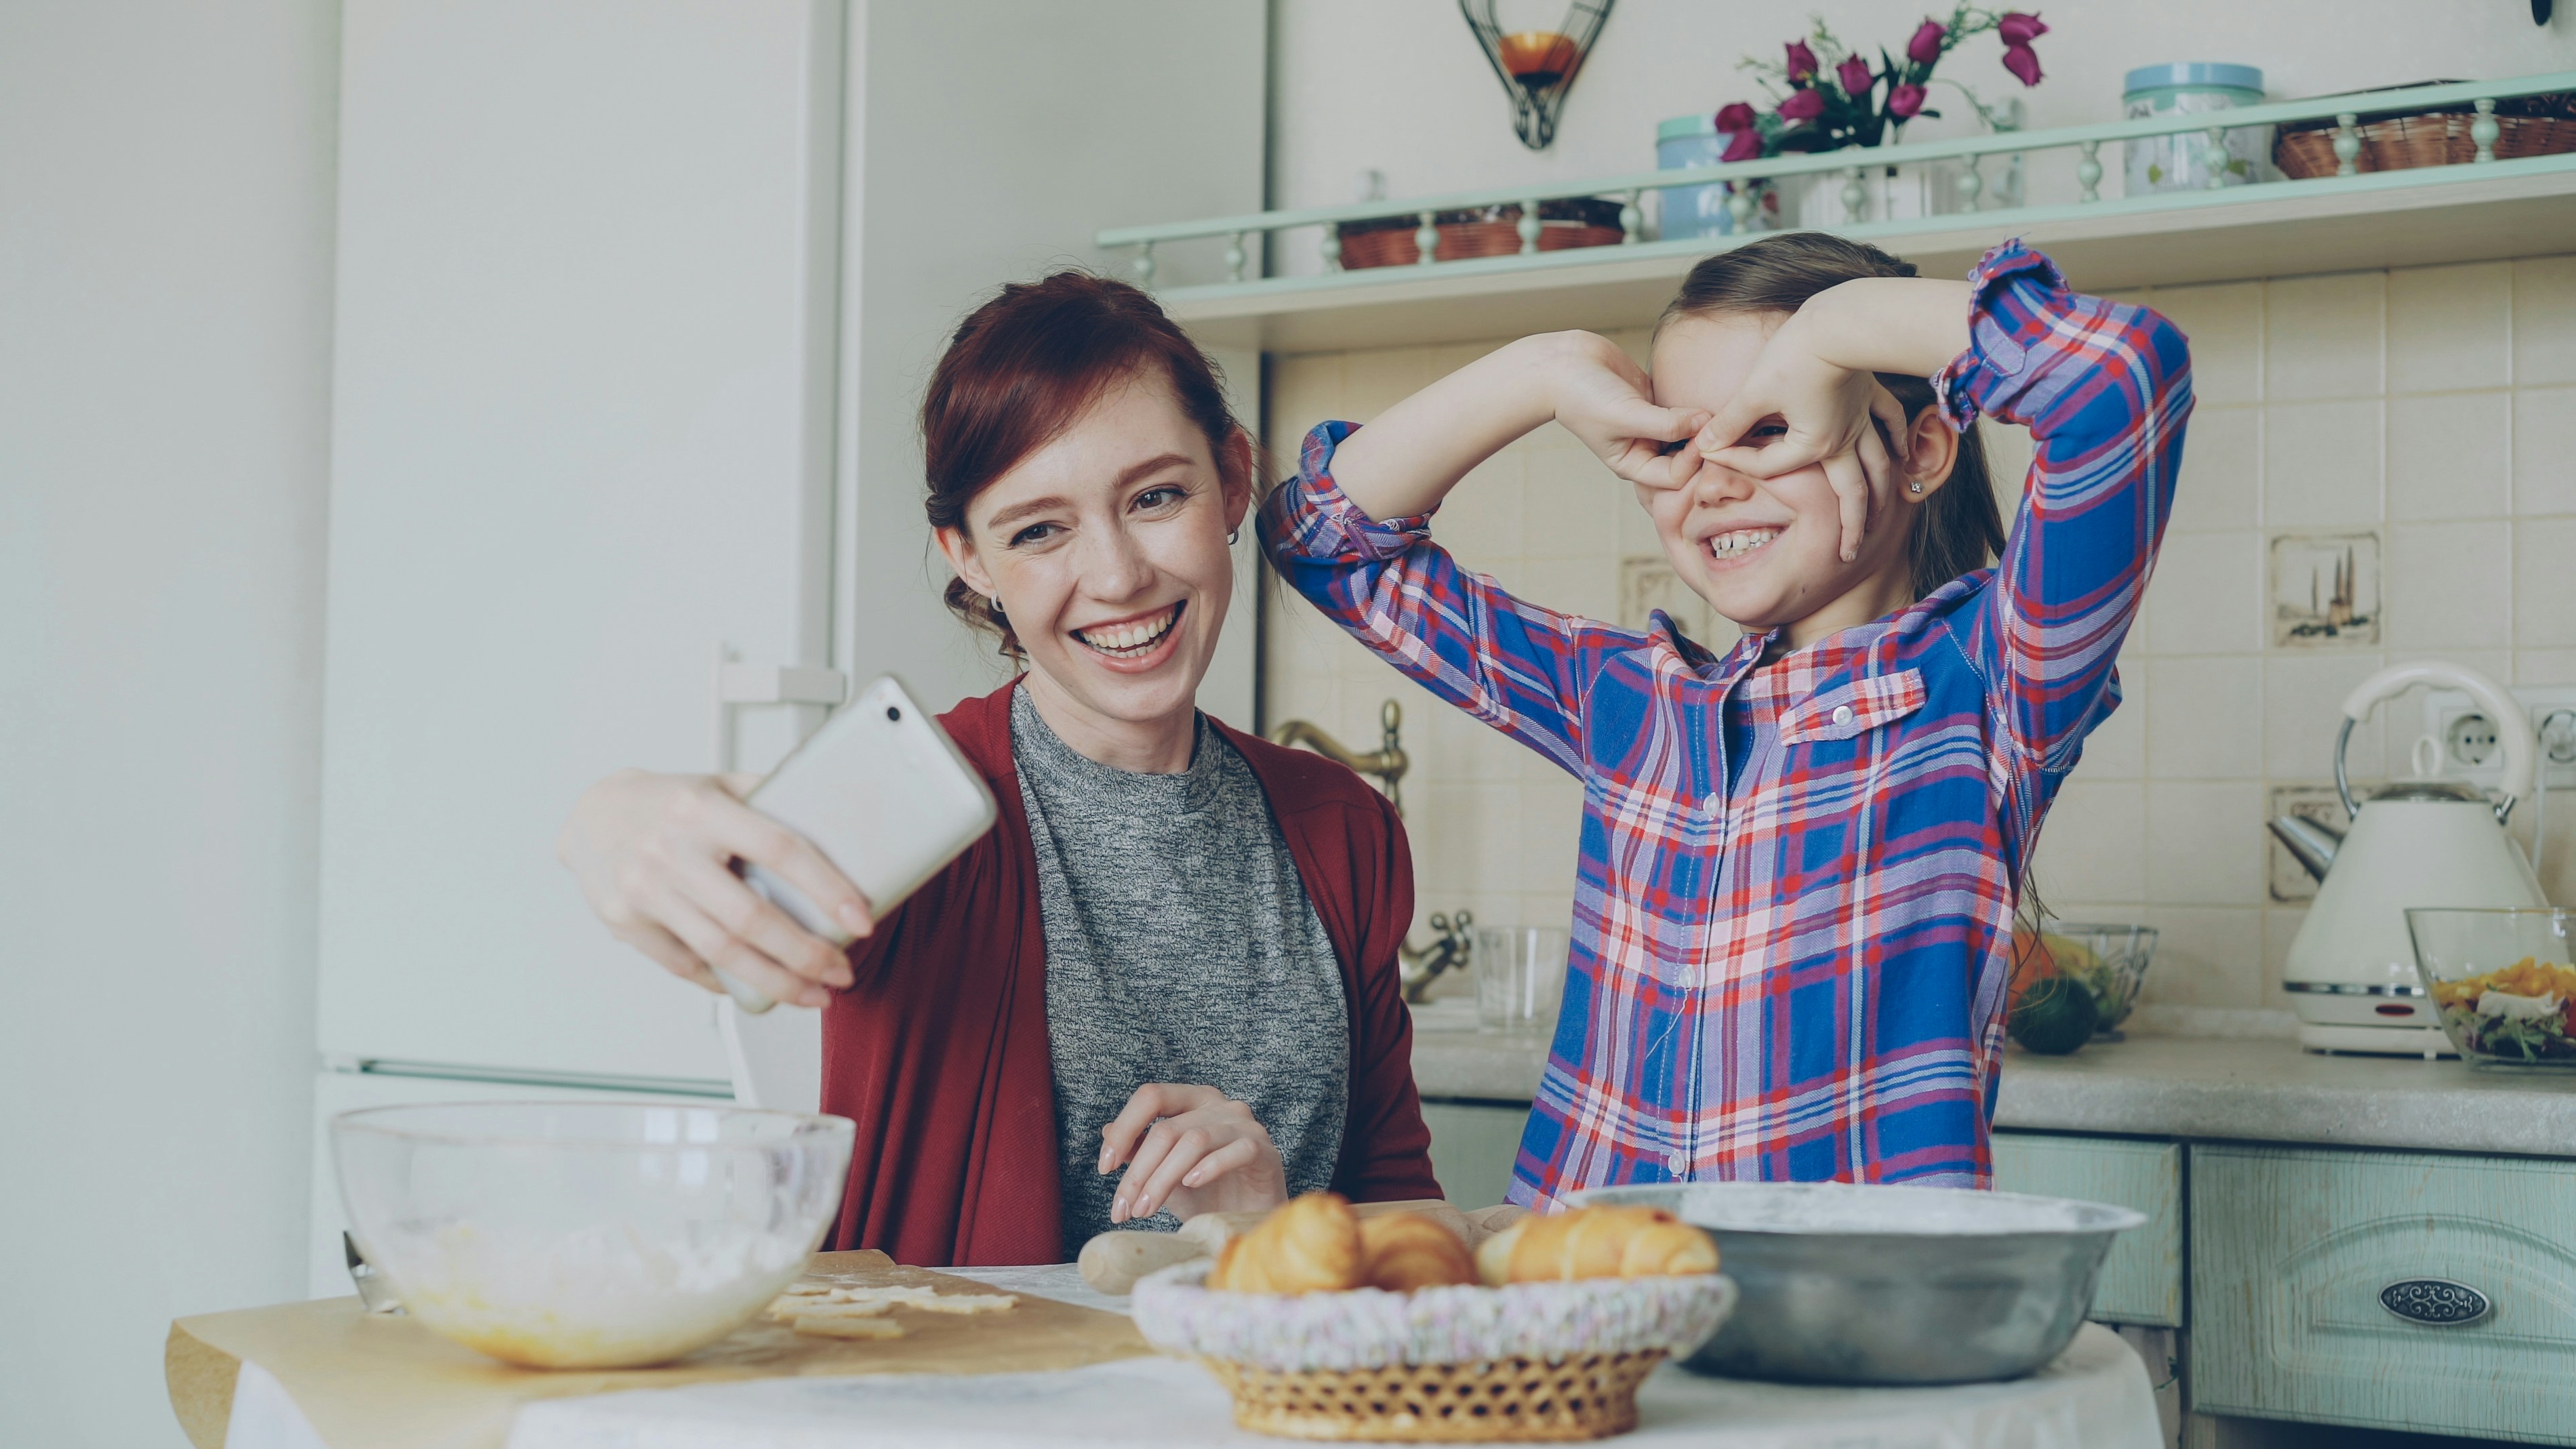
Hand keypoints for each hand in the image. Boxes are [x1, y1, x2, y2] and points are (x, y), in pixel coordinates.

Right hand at [556, 769, 872, 1008]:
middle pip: (750, 917)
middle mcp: (670, 850)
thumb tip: (841, 815)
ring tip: (814, 994)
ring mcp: (644, 890)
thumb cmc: (665, 801)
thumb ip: (772, 796)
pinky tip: (760, 989)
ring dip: (776, 982)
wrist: (591, 816)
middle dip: (805, 954)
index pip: (778, 849)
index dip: (825, 888)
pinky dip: (726, 983)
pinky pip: (686, 965)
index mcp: (702, 809)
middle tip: (842, 972)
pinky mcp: (627, 923)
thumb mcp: (718, 783)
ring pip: (721, 952)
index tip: (859, 919)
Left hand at [1096, 1083, 1287, 1224]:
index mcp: (1192, 1101)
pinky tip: (1191, 1186)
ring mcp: (1245, 1125)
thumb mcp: (1165, 1175)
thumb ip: (1141, 1151)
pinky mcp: (1265, 1150)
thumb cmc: (1208, 1195)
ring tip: (1145, 1210)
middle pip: (1167, 1129)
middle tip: (1123, 1210)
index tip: (1105, 1168)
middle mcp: (1219, 1105)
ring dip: (1163, 1179)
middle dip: (1138, 1173)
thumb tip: (1107, 1132)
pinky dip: (1209, 1168)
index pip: (1151, 1096)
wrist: (1249, 1221)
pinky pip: (1236, 1150)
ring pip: (1194, 1141)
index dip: (1124, 1129)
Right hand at [1538, 333, 1710, 491]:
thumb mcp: (1626, 416)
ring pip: (1687, 432)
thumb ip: (1666, 424)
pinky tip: (1712, 396)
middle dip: (1704, 447)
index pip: (1675, 475)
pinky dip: (1695, 406)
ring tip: (1724, 412)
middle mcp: (1645, 448)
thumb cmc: (1582, 398)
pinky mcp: (1654, 400)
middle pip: (1686, 458)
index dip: (1694, 459)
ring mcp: (1651, 424)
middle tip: (1727, 429)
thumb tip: (1704, 422)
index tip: (1705, 434)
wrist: (1562, 364)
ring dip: (1703, 425)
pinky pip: (1683, 408)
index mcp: (1634, 463)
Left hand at [1693, 311, 1910, 562]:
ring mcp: (1863, 417)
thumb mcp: (1755, 390)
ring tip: (1878, 516)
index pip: (1771, 465)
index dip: (1735, 460)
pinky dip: (1898, 441)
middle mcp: (1845, 438)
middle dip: (1850, 527)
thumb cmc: (1798, 353)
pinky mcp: (1871, 393)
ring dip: (1879, 493)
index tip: (1707, 452)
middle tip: (1849, 554)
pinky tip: (1902, 455)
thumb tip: (1701, 442)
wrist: (1843, 319)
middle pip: (1851, 493)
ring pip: (1878, 466)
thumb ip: (1731, 421)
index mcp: (1815, 443)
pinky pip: (1891, 424)